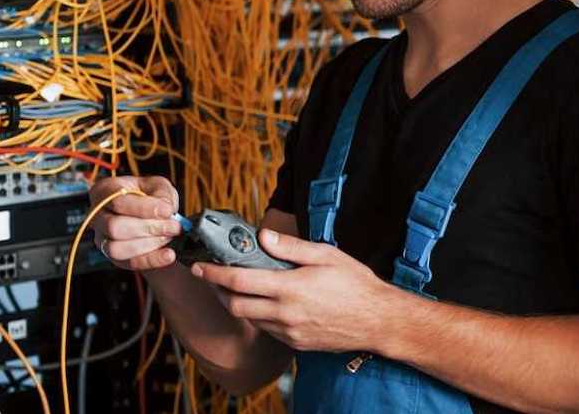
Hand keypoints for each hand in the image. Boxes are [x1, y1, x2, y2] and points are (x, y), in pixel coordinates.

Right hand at [88, 175, 183, 270]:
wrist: (145, 212)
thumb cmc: (147, 195)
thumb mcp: (157, 185)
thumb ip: (162, 194)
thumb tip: (165, 210)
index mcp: (105, 192)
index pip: (118, 202)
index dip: (144, 208)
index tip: (167, 211)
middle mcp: (98, 217)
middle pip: (114, 227)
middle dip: (148, 228)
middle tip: (173, 226)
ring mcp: (102, 239)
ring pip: (116, 249)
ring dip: (149, 244)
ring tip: (168, 236)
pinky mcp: (114, 257)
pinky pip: (129, 263)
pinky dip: (152, 260)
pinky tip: (168, 254)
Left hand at [192, 230, 401, 352]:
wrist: (378, 321)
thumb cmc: (356, 284)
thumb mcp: (327, 255)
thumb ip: (292, 247)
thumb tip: (263, 236)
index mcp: (290, 288)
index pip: (239, 281)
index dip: (214, 273)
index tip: (200, 266)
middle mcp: (285, 313)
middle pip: (235, 305)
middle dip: (218, 290)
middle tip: (214, 275)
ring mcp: (289, 332)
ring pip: (249, 319)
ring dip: (237, 303)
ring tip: (239, 286)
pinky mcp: (295, 344)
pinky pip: (267, 329)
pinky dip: (258, 315)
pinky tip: (266, 301)